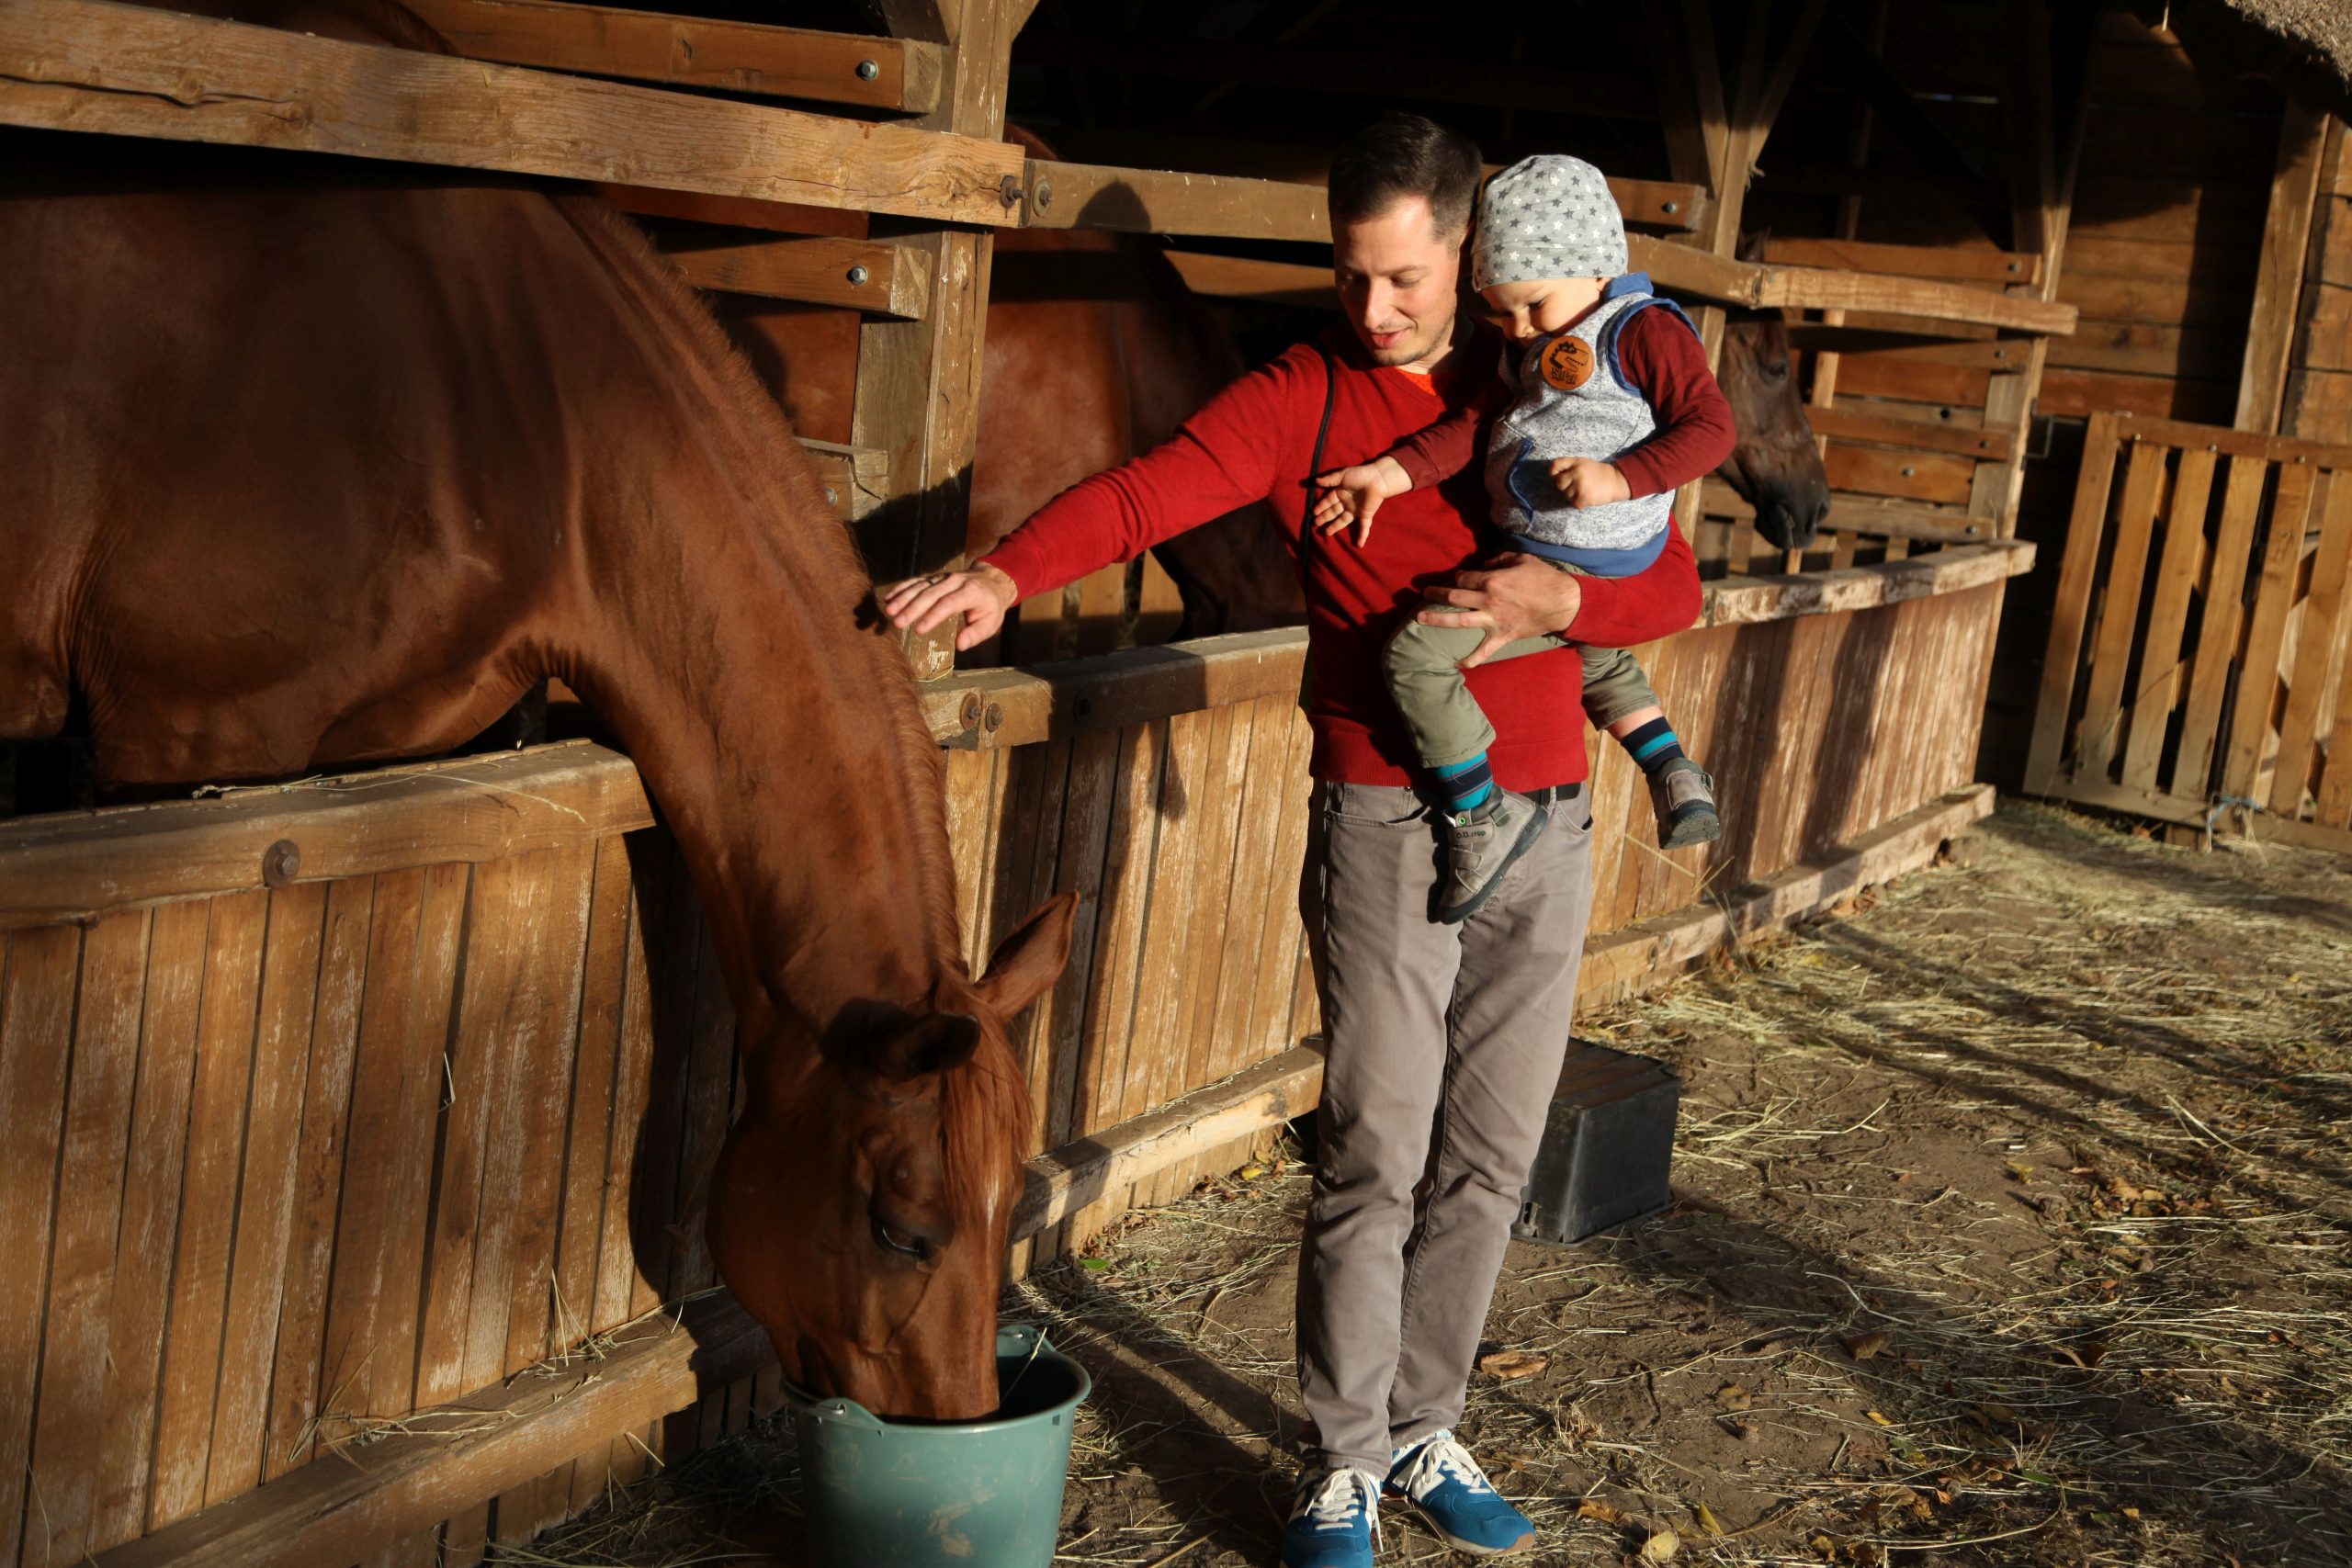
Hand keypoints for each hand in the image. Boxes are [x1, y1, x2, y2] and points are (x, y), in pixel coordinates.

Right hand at [879, 562, 1018, 651]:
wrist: (992, 579)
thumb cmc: (990, 605)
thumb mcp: (992, 622)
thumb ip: (976, 634)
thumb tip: (960, 646)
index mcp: (971, 592)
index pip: (948, 604)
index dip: (933, 616)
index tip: (919, 630)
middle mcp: (954, 581)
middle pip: (930, 594)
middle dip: (912, 608)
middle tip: (897, 622)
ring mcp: (943, 577)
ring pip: (920, 586)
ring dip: (903, 598)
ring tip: (889, 611)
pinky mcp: (935, 577)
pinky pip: (916, 581)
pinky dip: (902, 588)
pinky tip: (889, 598)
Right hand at [1310, 455, 1411, 545]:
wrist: (1378, 479)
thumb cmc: (1360, 475)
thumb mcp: (1343, 475)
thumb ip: (1329, 480)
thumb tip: (1315, 481)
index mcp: (1341, 492)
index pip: (1328, 501)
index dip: (1321, 506)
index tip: (1314, 513)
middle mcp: (1347, 502)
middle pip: (1334, 512)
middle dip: (1325, 518)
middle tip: (1316, 523)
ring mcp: (1356, 510)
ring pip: (1343, 520)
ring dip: (1335, 527)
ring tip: (1326, 533)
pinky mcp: (1366, 515)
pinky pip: (1364, 527)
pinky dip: (1362, 535)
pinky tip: (1359, 545)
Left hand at [1414, 552, 1582, 666]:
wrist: (1563, 603)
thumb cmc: (1544, 578)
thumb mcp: (1522, 559)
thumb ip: (1499, 559)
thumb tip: (1483, 565)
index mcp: (1493, 580)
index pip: (1465, 577)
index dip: (1458, 576)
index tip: (1457, 578)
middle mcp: (1489, 600)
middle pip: (1454, 597)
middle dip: (1436, 594)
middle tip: (1423, 594)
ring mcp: (1494, 620)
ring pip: (1459, 621)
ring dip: (1437, 619)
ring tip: (1420, 619)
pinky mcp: (1502, 636)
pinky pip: (1484, 650)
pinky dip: (1471, 659)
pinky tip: (1458, 665)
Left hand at [1551, 457, 1628, 508]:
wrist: (1615, 481)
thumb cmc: (1595, 472)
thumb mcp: (1581, 462)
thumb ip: (1566, 464)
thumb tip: (1551, 473)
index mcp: (1576, 463)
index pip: (1555, 465)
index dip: (1554, 472)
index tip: (1558, 475)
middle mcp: (1577, 473)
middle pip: (1559, 484)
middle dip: (1565, 485)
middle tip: (1577, 484)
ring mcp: (1580, 487)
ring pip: (1566, 495)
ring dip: (1573, 495)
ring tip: (1585, 489)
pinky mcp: (1584, 499)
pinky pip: (1574, 503)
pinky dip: (1579, 502)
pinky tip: (1587, 496)